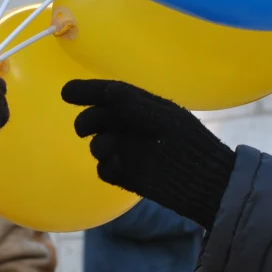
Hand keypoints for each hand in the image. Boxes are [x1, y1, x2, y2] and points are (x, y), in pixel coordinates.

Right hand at [61, 79, 235, 229]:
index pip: (109, 94)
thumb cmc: (190, 143)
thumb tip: (105, 91)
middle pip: (97, 118)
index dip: (87, 91)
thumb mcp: (163, 117)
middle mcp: (130, 127)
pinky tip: (117, 166)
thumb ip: (133, 104)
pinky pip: (104, 168)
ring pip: (97, 143)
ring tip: (109, 149)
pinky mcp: (125, 175)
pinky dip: (106, 166)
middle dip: (88, 120)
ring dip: (97, 143)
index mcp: (141, 107)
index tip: (66, 93)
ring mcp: (127, 151)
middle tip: (83, 128)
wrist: (205, 180)